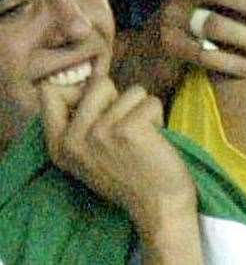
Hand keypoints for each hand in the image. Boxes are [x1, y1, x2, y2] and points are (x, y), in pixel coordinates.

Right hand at [40, 78, 195, 236]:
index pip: (50, 92)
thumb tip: (91, 79)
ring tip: (141, 137)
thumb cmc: (128, 170)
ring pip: (131, 90)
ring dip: (142, 109)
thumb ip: (82, 119)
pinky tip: (153, 140)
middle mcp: (72, 139)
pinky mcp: (126, 129)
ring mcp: (98, 133)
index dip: (78, 89)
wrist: (157, 201)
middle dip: (120, 98)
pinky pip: (151, 101)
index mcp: (58, 144)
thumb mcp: (89, 151)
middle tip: (125, 127)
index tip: (98, 105)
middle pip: (99, 83)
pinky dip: (158, 116)